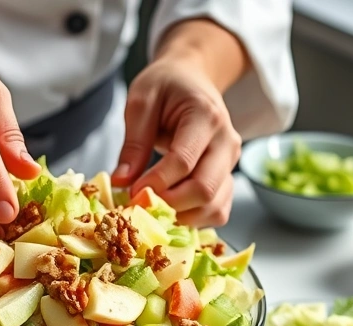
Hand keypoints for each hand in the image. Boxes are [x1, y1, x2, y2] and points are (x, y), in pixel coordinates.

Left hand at [113, 59, 240, 226]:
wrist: (193, 79)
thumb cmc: (166, 86)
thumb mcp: (141, 101)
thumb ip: (133, 142)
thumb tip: (122, 182)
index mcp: (206, 116)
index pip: (183, 161)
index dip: (156, 183)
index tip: (131, 193)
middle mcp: (226, 142)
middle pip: (204, 189)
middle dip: (168, 205)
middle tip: (139, 205)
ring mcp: (231, 163)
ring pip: (214, 207)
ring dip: (181, 217)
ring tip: (153, 209)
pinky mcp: (227, 178)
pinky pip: (218, 211)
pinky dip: (194, 220)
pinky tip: (170, 212)